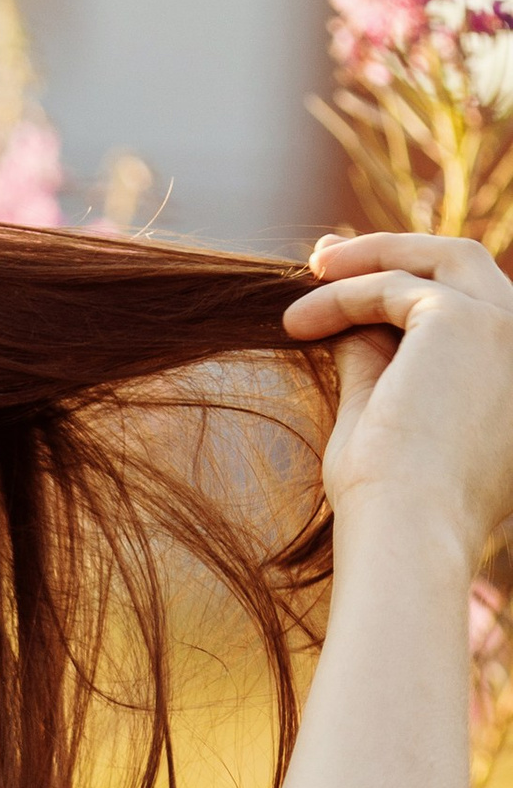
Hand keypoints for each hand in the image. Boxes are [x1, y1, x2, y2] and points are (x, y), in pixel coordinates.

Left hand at [286, 230, 512, 559]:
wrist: (406, 534)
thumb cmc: (390, 504)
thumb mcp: (386, 418)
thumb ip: (378, 365)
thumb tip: (349, 325)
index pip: (472, 307)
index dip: (412, 286)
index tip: (352, 284)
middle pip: (466, 266)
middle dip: (395, 253)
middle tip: (325, 259)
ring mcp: (506, 329)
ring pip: (437, 262)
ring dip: (368, 259)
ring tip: (305, 274)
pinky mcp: (465, 320)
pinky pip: (393, 288)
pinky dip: (343, 297)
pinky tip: (296, 324)